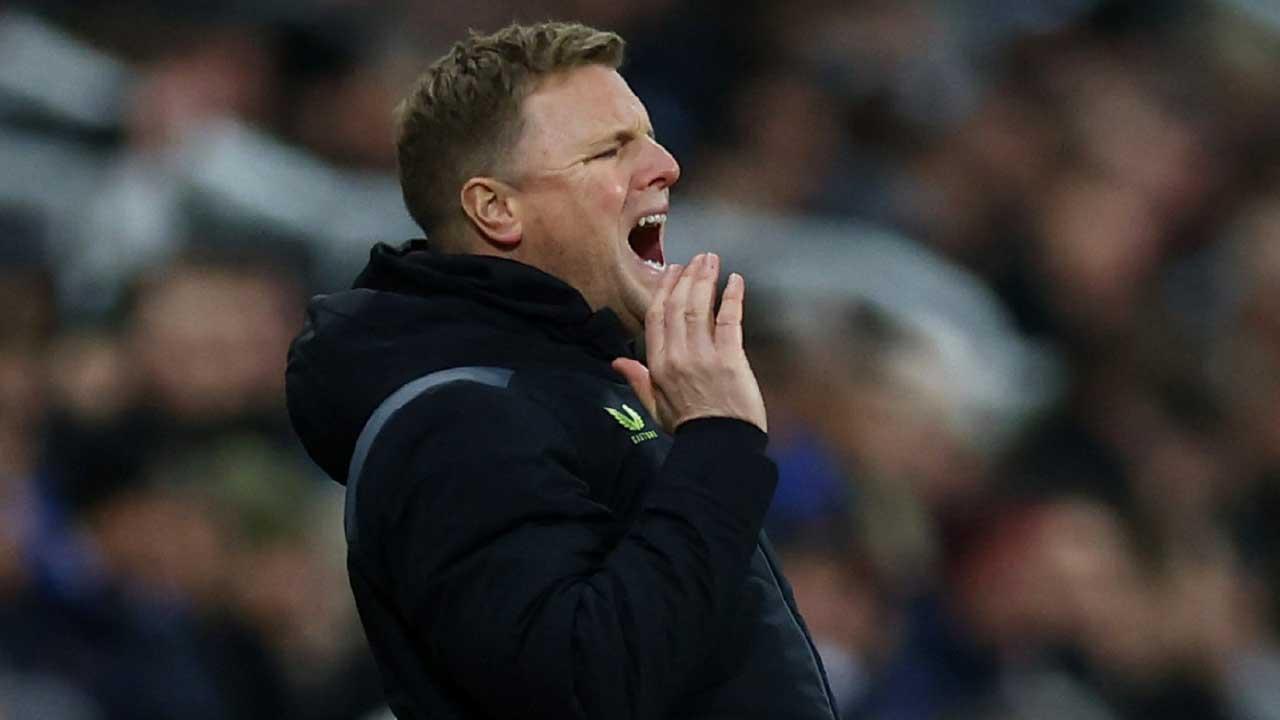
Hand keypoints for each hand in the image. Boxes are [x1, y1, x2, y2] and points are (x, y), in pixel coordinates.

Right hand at [612, 253, 767, 433]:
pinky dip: (732, 297)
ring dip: (705, 280)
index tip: (673, 271)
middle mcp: (677, 356)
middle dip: (687, 277)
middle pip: (677, 306)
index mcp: (658, 365)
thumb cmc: (688, 428)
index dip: (664, 289)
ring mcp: (703, 356)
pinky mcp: (730, 359)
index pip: (656, 317)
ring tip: (712, 260)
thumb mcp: (655, 406)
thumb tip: (617, 362)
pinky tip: (735, 281)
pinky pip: (728, 320)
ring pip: (699, 307)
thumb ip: (638, 380)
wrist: (718, 447)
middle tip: (697, 259)